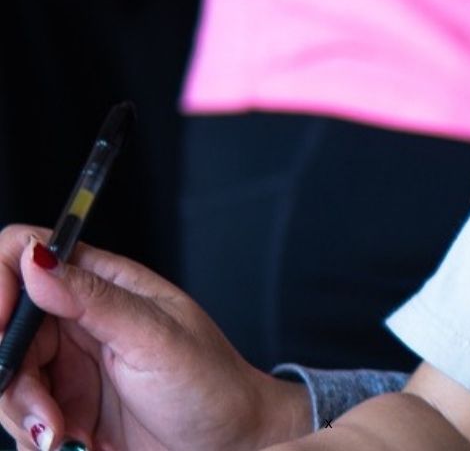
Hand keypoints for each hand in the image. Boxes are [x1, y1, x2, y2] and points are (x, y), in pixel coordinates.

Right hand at [0, 225, 311, 450]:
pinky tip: (73, 444)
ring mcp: (65, 365)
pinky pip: (20, 418)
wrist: (230, 444)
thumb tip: (38, 260)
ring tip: (66, 435)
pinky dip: (33, 436)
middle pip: (3, 326)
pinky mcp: (62, 407)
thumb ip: (95, 299)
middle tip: (45, 411)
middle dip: (10, 372)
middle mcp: (76, 319)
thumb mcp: (156, 338)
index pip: (25, 253)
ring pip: (5, 377)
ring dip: (24, 412)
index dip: (1, 281)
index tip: (2, 327)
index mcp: (101, 283)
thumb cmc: (211, 384)